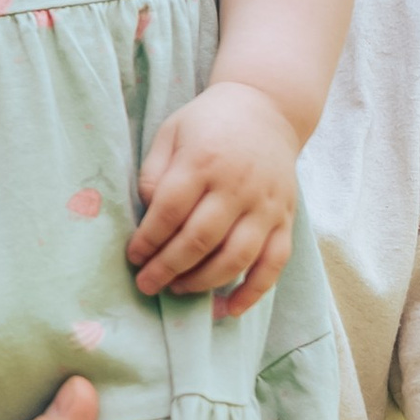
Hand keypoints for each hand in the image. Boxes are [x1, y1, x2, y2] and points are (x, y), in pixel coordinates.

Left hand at [127, 80, 297, 314]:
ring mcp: (266, 206)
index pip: (170, 211)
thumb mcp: (171, 132)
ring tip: (176, 289)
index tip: (133, 256)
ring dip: (202, 282)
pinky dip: (253, 292)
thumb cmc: (208, 124)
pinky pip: (273, 264)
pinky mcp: (285, 220)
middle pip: (200, 240)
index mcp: (204, 161)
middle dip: (167, 268)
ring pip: (235, 258)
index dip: (148, 240)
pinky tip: (228, 309)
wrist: (268, 109)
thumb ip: (155, 172)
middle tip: (146, 284)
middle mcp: (238, 186)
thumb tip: (147, 216)